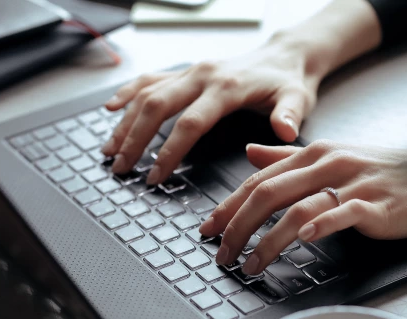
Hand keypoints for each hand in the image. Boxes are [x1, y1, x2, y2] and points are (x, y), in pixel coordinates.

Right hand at [102, 40, 324, 183]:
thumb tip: (283, 131)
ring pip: (147, 93)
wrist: (284, 55)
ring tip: (109, 149)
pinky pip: (150, 79)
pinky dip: (128, 93)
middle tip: (121, 168)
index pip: (190, 123)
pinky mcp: (186, 72)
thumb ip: (289, 115)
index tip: (155, 175)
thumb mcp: (298, 98)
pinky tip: (111, 108)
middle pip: (157, 106)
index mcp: (226, 87)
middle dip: (135, 139)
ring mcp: (191, 71)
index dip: (169, 151)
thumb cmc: (289, 81)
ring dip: (125, 122)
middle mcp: (202, 75)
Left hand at [199, 141, 406, 275]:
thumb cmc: (390, 171)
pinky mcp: (376, 205)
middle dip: (236, 226)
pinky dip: (318, 228)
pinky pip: (340, 214)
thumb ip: (289, 157)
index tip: (207, 228)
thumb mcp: (336, 156)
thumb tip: (249, 152)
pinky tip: (302, 243)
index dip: (227, 205)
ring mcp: (352, 183)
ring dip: (266, 240)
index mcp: (315, 152)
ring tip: (249, 265)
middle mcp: (328, 163)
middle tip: (219, 253)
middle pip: (267, 194)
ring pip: (295, 209)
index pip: (258, 179)